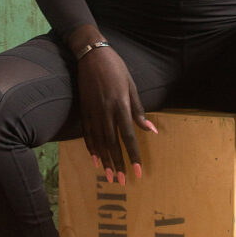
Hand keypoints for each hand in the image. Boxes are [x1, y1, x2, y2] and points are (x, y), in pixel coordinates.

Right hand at [76, 45, 156, 182]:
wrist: (91, 55)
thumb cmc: (116, 68)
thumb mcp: (131, 86)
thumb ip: (139, 111)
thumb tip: (151, 130)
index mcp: (121, 106)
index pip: (128, 137)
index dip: (133, 156)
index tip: (137, 171)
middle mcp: (106, 112)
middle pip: (112, 144)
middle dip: (118, 164)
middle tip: (122, 181)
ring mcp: (93, 112)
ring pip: (99, 142)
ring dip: (105, 160)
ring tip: (109, 176)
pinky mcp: (84, 110)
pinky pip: (87, 134)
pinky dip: (91, 148)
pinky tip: (95, 160)